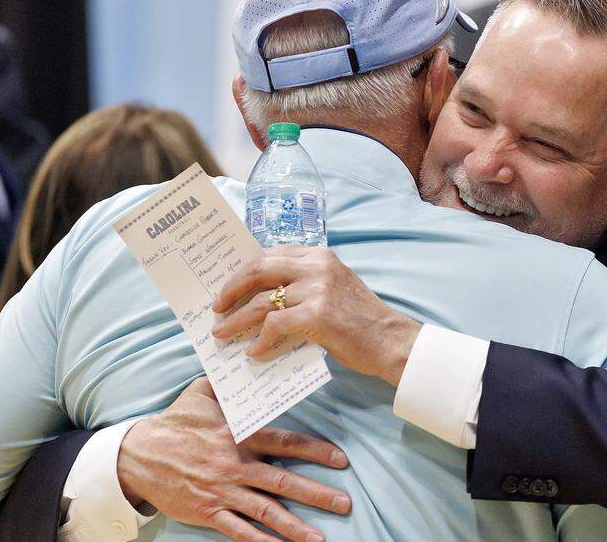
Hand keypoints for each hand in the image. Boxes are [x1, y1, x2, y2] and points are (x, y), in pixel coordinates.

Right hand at [117, 378, 350, 541]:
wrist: (138, 455)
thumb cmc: (174, 422)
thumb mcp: (200, 393)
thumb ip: (228, 382)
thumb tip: (246, 363)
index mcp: (239, 435)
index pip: (286, 443)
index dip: (316, 452)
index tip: (341, 461)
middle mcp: (236, 465)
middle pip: (283, 482)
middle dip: (317, 494)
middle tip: (345, 504)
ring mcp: (223, 491)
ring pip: (266, 512)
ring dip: (295, 527)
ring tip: (320, 539)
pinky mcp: (208, 511)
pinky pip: (239, 532)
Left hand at [212, 246, 421, 386]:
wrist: (390, 340)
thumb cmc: (360, 321)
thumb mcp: (332, 289)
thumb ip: (302, 286)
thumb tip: (261, 300)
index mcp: (318, 255)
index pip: (269, 254)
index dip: (243, 270)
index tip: (226, 286)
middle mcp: (316, 265)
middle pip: (258, 269)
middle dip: (231, 288)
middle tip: (217, 307)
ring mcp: (316, 288)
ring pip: (261, 301)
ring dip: (237, 319)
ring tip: (222, 333)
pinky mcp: (316, 314)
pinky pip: (273, 325)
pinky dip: (259, 340)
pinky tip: (254, 352)